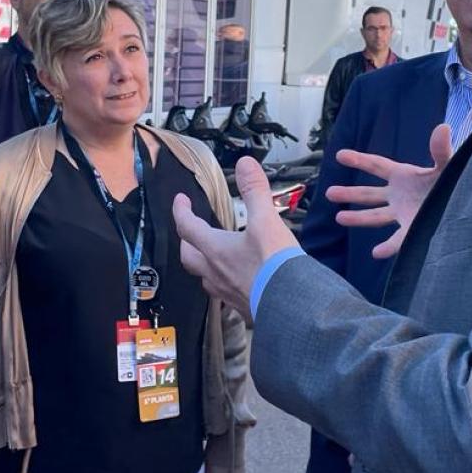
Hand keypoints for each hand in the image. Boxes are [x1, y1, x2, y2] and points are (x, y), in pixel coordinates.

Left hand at [173, 157, 298, 321]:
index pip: (187, 227)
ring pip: (205, 279)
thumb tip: (245, 164)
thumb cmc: (274, 264)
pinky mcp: (243, 308)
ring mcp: (227, 293)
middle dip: (186, 242)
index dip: (180, 211)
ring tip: (212, 258)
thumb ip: (255, 191)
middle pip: (189, 257)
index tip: (180, 201)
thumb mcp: (266, 220)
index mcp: (215, 250)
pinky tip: (238, 281)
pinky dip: (226, 284)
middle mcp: (215, 273)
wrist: (291, 307)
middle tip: (190, 232)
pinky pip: (225, 295)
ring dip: (204, 266)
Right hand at [327, 123, 451, 258]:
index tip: (339, 155)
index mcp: (404, 175)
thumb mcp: (448, 165)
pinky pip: (398, 240)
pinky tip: (376, 252)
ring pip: (375, 216)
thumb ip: (441, 150)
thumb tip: (443, 127)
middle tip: (329, 193)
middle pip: (369, 194)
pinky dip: (388, 247)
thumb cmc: (457, 181)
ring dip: (358, 218)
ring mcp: (404, 213)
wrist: (471, 203)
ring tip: (339, 219)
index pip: (376, 165)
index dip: (359, 160)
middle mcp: (399, 195)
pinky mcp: (414, 230)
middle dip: (349, 194)